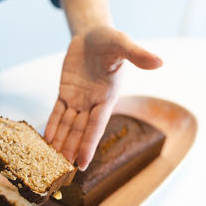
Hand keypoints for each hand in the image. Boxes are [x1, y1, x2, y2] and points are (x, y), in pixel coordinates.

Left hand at [44, 26, 161, 170]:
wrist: (92, 34)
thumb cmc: (110, 40)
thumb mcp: (122, 44)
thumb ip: (138, 55)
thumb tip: (159, 61)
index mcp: (107, 96)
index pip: (96, 125)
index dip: (88, 144)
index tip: (81, 164)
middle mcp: (92, 103)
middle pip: (79, 131)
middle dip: (71, 149)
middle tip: (61, 171)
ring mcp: (78, 99)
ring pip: (67, 125)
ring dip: (60, 142)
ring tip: (51, 161)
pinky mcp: (65, 92)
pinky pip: (57, 112)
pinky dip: (52, 126)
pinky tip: (45, 140)